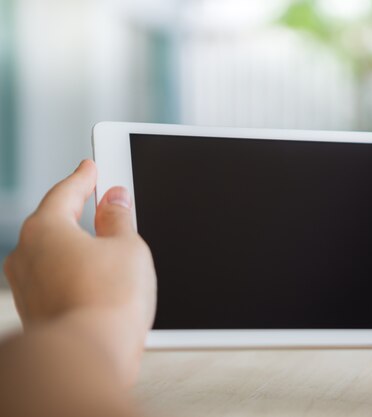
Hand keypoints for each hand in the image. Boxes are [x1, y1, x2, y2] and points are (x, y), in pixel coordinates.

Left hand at [3, 160, 155, 384]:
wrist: (91, 357)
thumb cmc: (106, 302)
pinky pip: (56, 279)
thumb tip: (115, 200)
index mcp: (45, 229)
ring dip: (79, 245)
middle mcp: (26, 256)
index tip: (90, 168)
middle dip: (79, 211)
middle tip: (102, 202)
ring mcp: (27, 288)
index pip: (64, 192)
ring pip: (55, 253)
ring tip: (108, 245)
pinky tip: (98, 278)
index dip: (83, 178)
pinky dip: (75, 271)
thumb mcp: (128, 247)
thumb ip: (119, 218)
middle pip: (54, 222)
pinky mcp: (36, 312)